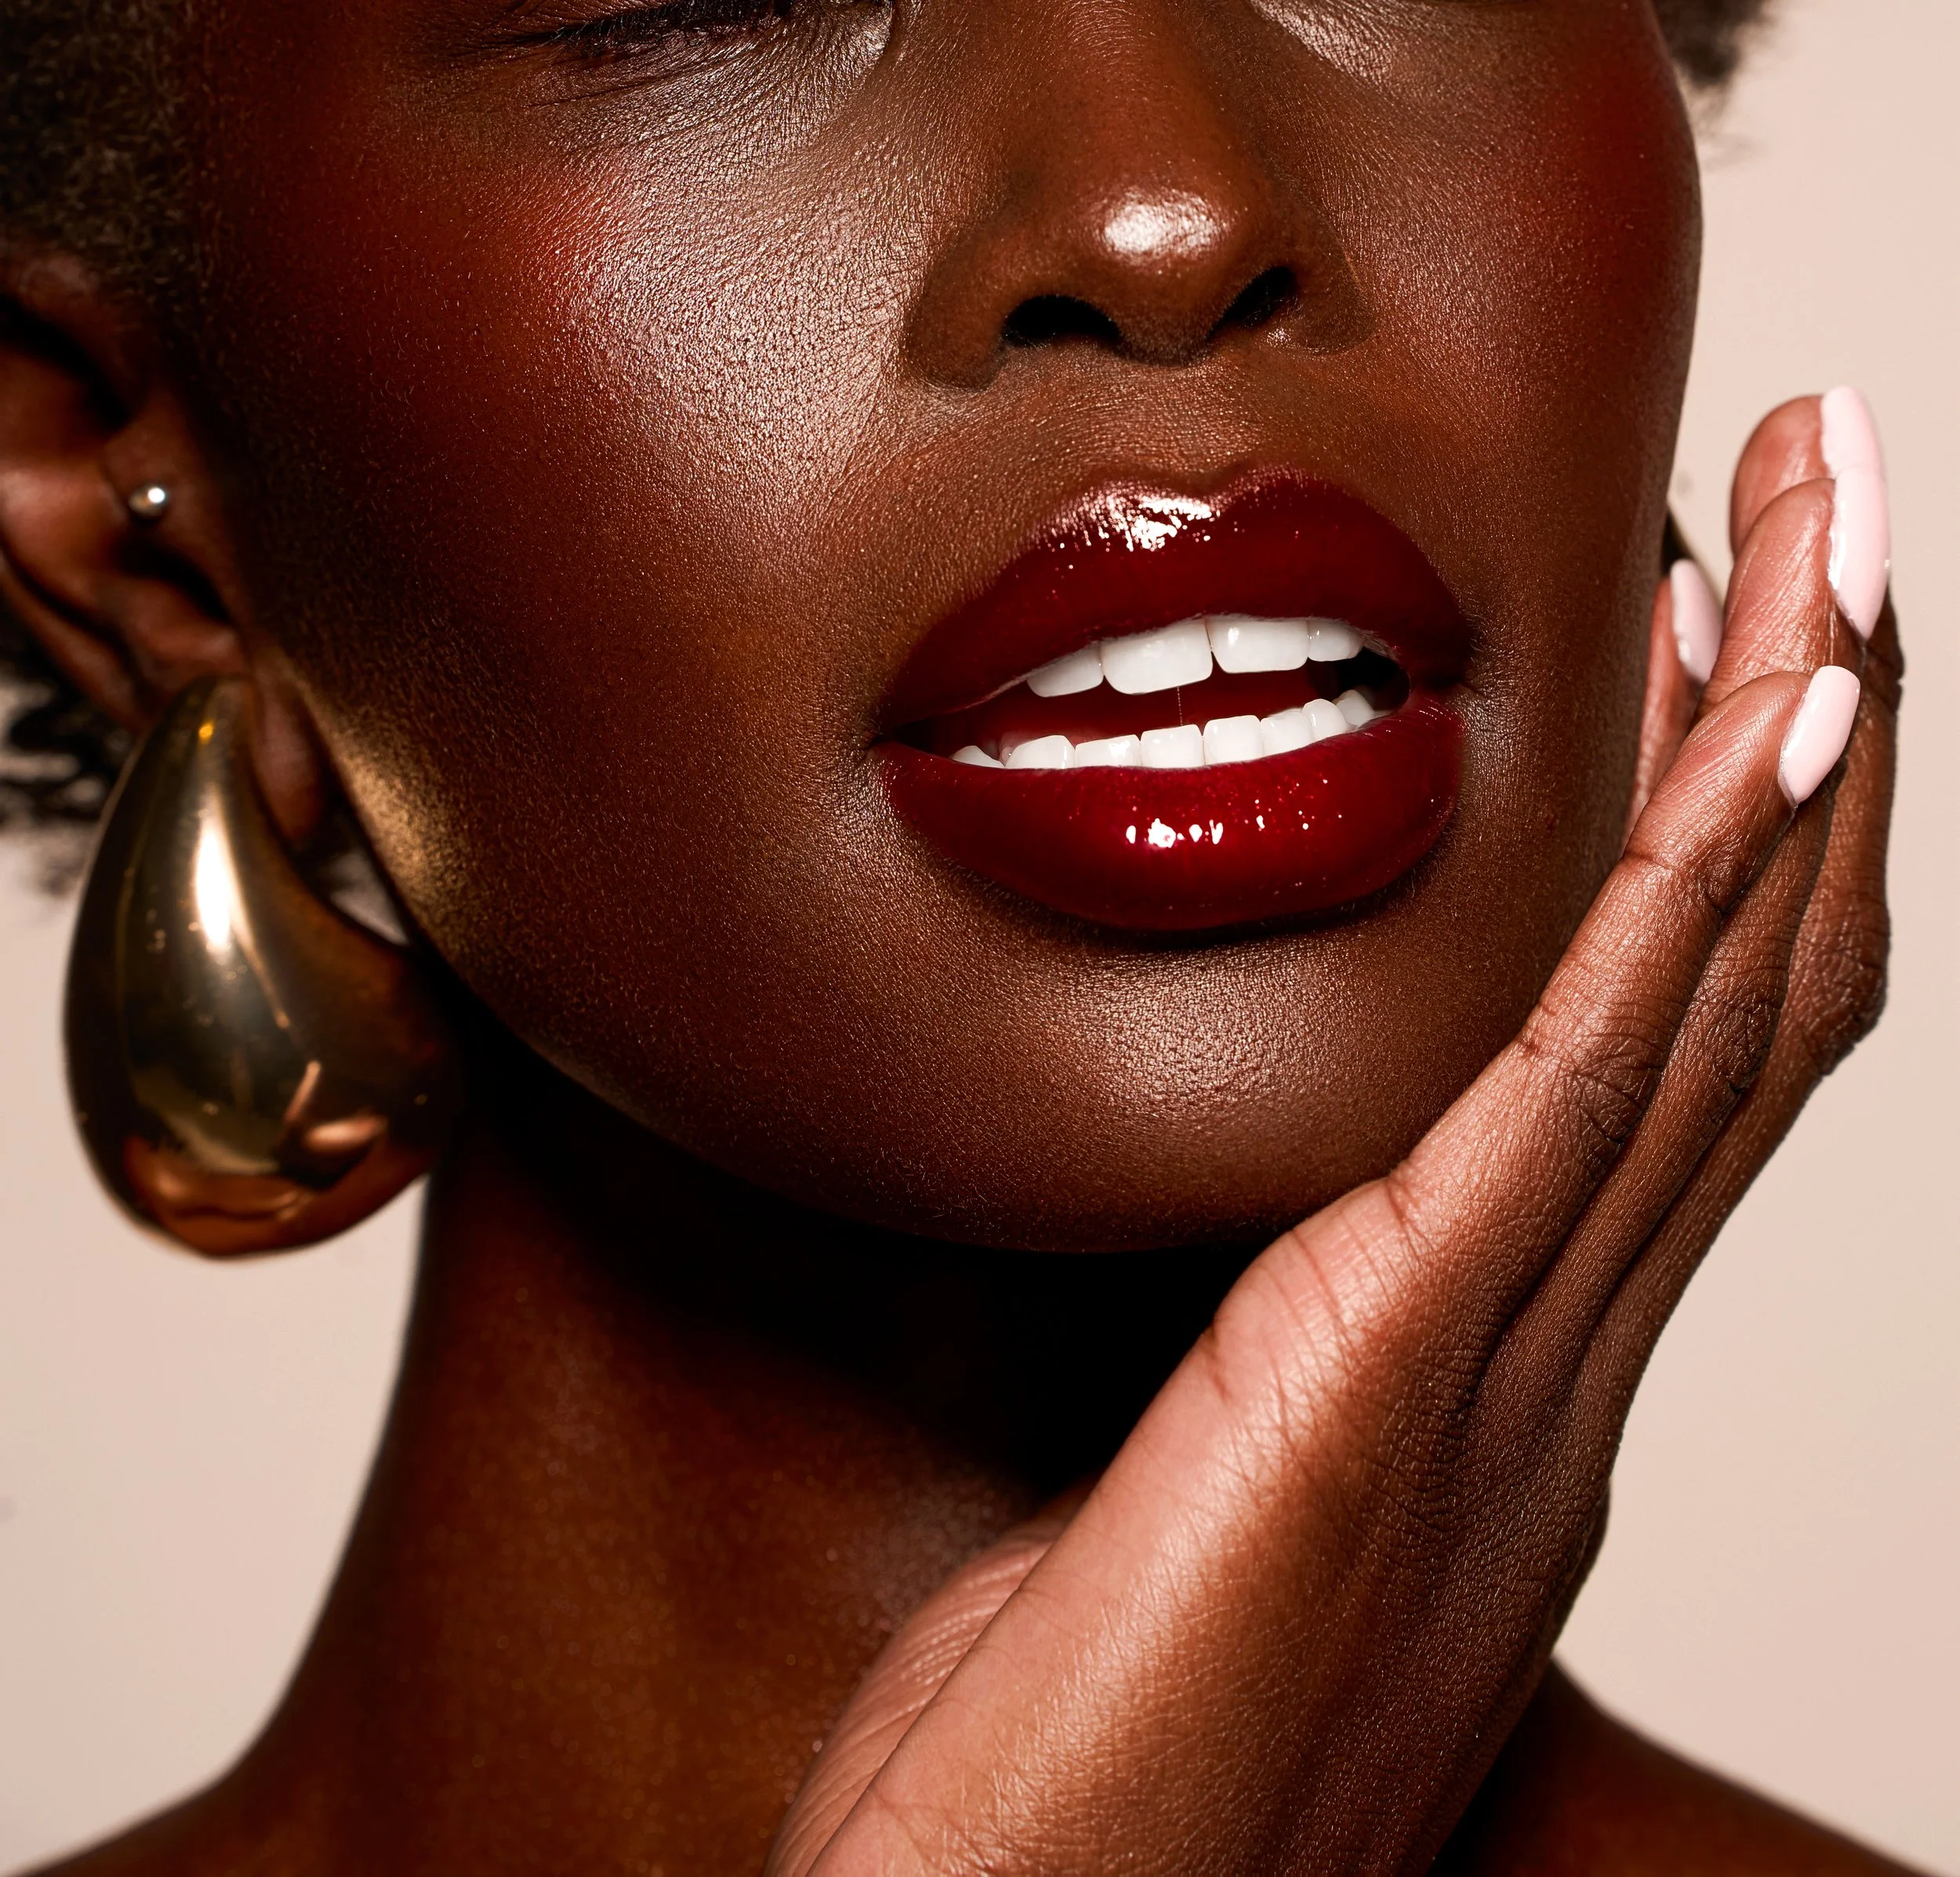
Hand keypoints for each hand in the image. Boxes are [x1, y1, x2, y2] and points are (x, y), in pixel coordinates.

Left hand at [769, 396, 1899, 1876]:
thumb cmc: (1090, 1754)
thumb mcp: (1204, 1510)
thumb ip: (1279, 1378)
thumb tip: (1298, 1274)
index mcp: (1502, 1377)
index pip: (1672, 1065)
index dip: (1737, 845)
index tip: (1730, 654)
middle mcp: (1553, 1358)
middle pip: (1742, 986)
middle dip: (1809, 726)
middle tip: (1834, 509)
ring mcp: (1503, 1363)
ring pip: (1712, 995)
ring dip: (1791, 744)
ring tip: (1837, 533)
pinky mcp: (1390, 1362)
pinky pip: (1589, 1082)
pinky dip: (1699, 890)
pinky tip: (1768, 720)